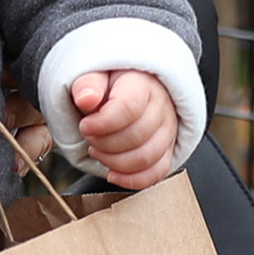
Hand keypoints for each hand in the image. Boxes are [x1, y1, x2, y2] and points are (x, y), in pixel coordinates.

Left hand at [71, 68, 180, 189]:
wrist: (126, 87)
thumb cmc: (110, 82)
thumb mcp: (94, 75)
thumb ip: (87, 84)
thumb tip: (86, 98)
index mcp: (143, 83)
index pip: (129, 108)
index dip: (102, 123)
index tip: (85, 126)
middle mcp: (161, 105)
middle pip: (137, 136)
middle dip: (104, 143)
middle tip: (89, 137)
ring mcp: (168, 129)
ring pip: (146, 157)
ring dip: (114, 162)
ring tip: (97, 151)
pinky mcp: (168, 148)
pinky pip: (157, 172)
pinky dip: (132, 179)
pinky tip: (113, 173)